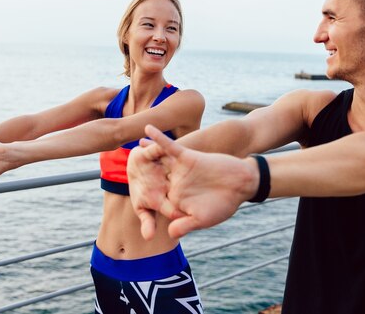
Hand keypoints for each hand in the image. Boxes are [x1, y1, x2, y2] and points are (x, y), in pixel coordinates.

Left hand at [131, 125, 257, 238]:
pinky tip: (147, 131)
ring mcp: (179, 170)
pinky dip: (158, 139)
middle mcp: (175, 184)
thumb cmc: (225, 204)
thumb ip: (186, 224)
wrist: (242, 184)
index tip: (128, 200)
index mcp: (176, 201)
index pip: (156, 201)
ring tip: (128, 150)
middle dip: (137, 176)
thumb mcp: (204, 218)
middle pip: (152, 180)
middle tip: (122, 170)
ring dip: (143, 155)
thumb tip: (170, 234)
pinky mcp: (186, 157)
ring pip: (156, 162)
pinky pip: (169, 147)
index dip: (142, 201)